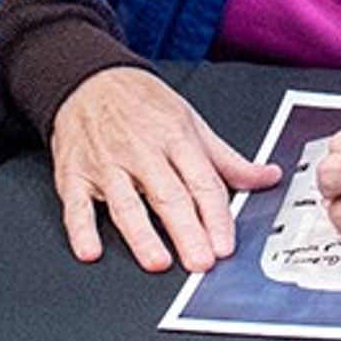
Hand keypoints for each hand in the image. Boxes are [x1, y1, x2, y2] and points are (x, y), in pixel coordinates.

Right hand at [48, 69, 280, 272]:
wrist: (89, 78)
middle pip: (168, 195)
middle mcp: (141, 152)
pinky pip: (76, 205)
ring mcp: (106, 164)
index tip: (225, 245)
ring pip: (125, 203)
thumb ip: (226, 159)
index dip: (216, 215)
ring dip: (141, 234)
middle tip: (201, 262)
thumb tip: (267, 177)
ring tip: (157, 261)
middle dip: (186, 230)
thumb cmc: (142, 103)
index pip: (201, 181)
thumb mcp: (190, 121)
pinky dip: (81, 229)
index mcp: (175, 137)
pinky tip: (90, 250)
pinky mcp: (73, 174)